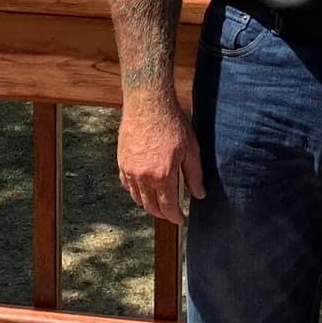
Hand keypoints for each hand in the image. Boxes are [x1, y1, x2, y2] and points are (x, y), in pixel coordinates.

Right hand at [117, 96, 204, 225]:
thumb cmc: (172, 123)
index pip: (168, 207)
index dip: (175, 216)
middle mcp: (143, 177)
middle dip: (162, 214)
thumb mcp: (191, 149)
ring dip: (148, 204)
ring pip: (137, 198)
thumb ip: (195, 175)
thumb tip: (199, 194)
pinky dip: (135, 191)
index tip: (181, 219)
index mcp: (162, 176)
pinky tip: (143, 189)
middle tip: (171, 213)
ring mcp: (130, 170)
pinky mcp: (122, 161)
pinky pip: (127, 185)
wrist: (148, 103)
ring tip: (158, 203)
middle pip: (150, 206)